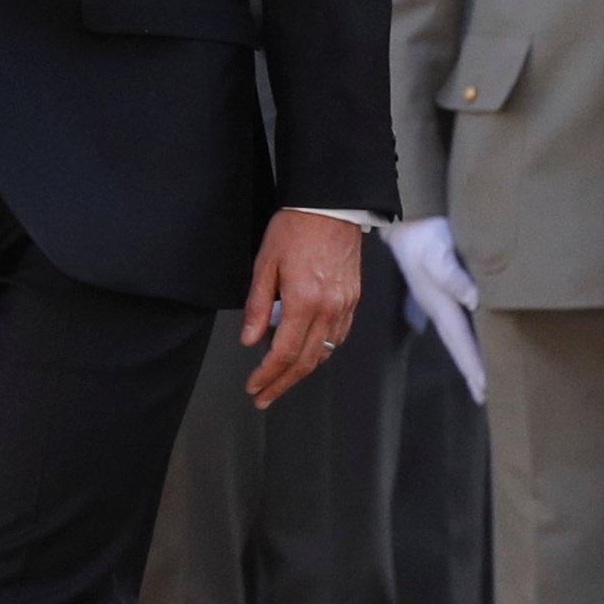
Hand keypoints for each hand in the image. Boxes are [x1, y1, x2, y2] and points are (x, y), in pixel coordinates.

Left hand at [238, 209, 363, 410]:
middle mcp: (328, 307)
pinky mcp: (353, 298)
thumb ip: (258, 306)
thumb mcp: (265, 264)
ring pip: (325, 353)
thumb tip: (250, 340)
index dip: (267, 374)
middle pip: (306, 361)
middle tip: (263, 397)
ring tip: (282, 381)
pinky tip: (309, 355)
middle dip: (282, 383)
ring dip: (302, 372)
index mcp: (304, 300)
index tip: (253, 386)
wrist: (330, 206)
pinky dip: (322, 352)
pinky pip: (338, 336)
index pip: (284, 352)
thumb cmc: (295, 227)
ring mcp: (345, 304)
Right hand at [384, 214, 485, 401]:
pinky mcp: (443, 289)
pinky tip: (476, 339)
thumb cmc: (422, 232)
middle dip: (471, 370)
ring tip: (482, 378)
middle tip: (485, 395)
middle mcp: (440, 306)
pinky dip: (470, 336)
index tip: (484, 388)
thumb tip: (473, 300)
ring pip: (460, 335)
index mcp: (439, 303)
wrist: (406, 217)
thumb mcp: (436, 251)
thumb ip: (452, 276)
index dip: (473, 365)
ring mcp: (440, 299)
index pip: (461, 341)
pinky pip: (461, 320)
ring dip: (471, 357)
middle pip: (459, 345)